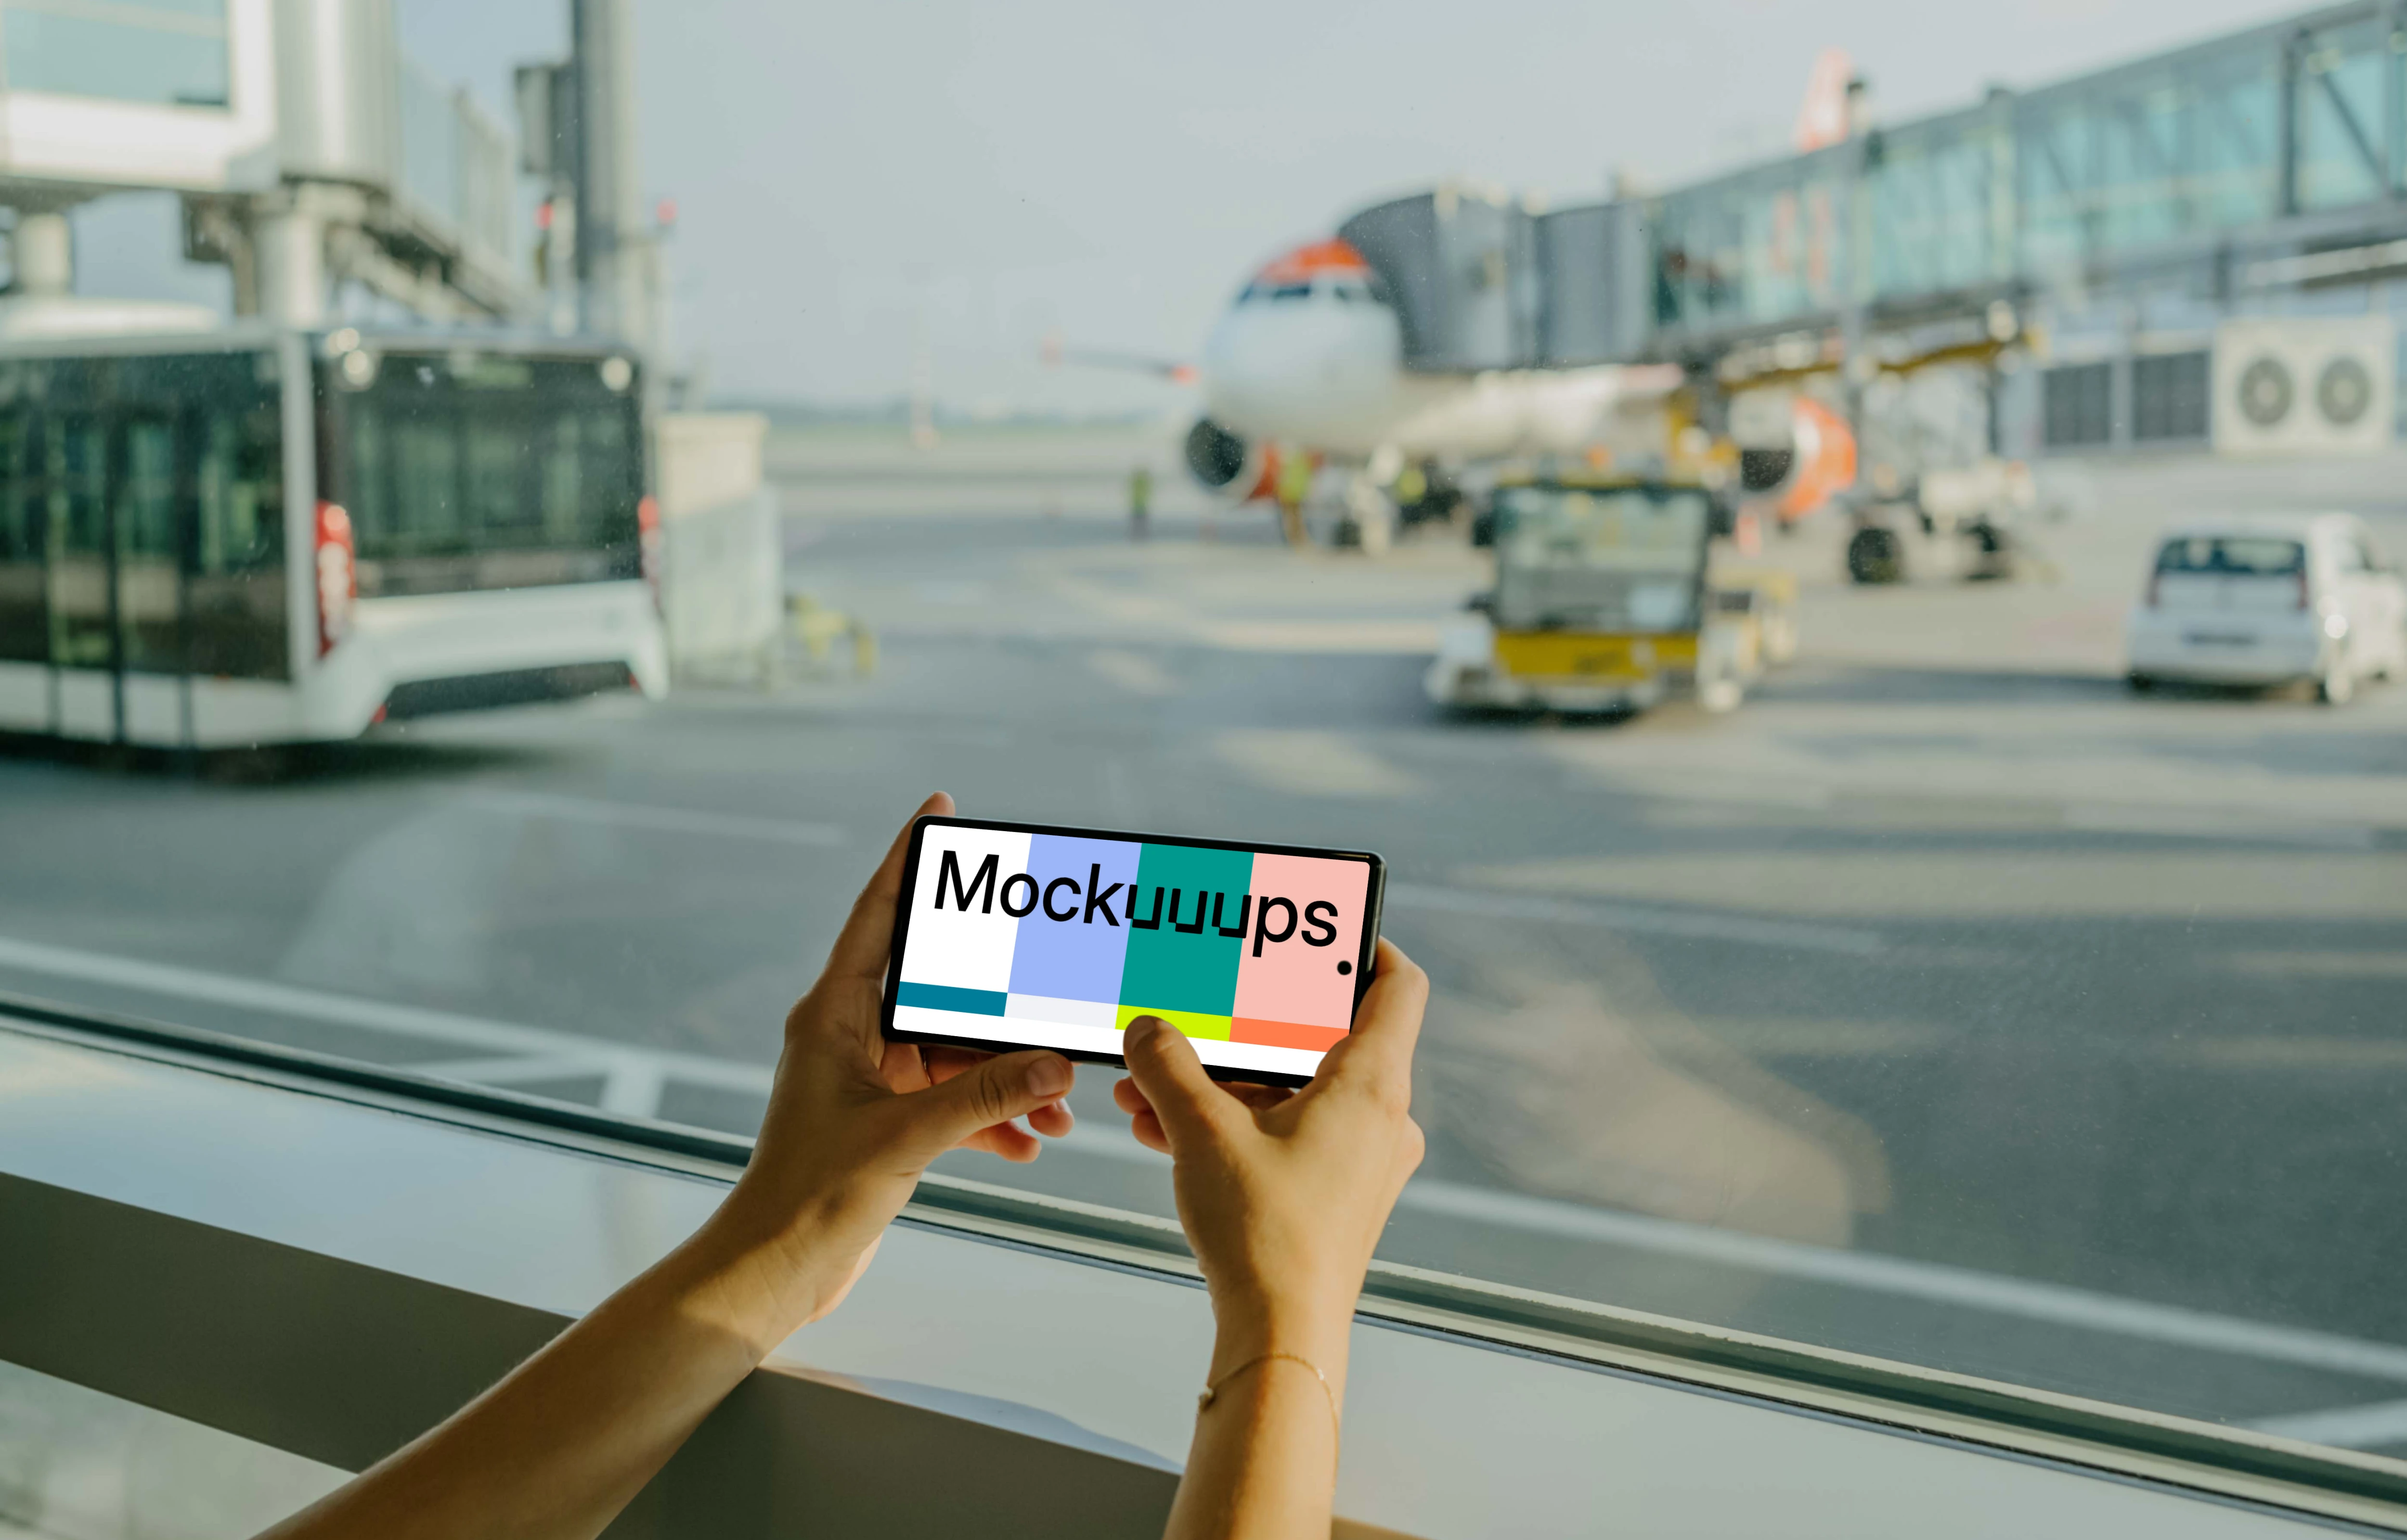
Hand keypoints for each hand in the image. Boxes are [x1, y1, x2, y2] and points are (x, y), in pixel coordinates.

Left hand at [706, 793, 1076, 1340]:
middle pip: (939, 989)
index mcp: (831, 1014)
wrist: (774, 1271)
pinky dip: (991, 1118)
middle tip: (1052, 983)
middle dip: (1003, 1006)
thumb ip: (985, 1097)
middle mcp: (849, 1035)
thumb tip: (1054, 1068)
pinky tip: (1028, 1143)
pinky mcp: (885, 1123)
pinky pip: (952, 1102)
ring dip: (1007, 1078)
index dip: (907, 858)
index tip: (937, 812)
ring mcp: (869, 1079)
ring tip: (1059, 1105)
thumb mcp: (905, 1137)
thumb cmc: (809, 1197)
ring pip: (955, 1054)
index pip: (876, 914)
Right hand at [1112, 938, 1426, 1367]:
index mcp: (1372, 1085)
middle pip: (1324, 1037)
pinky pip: (1285, 1135)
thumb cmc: (1265, 1235)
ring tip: (1151, 1083)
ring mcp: (1362, 1160)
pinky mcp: (1337, 1195)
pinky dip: (1233, 1123)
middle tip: (1199, 1009)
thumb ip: (1169, 1067)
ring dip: (1222, 1082)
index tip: (1323, 929)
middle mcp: (1381, 1118)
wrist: (1281, 1336)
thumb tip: (1147, 1029)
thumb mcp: (1203, 1132)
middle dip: (1244, 1028)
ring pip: (1292, 1093)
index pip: (1398, 984)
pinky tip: (1161, 1126)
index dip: (1366, 945)